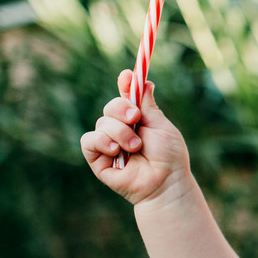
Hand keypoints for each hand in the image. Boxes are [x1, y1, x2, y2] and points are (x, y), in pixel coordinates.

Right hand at [80, 69, 191, 205]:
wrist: (166, 182)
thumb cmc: (169, 157)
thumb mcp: (161, 126)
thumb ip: (148, 105)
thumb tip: (144, 80)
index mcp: (137, 120)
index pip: (125, 97)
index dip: (125, 84)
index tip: (128, 75)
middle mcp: (120, 129)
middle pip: (110, 106)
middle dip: (122, 109)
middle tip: (135, 118)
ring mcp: (108, 144)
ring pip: (101, 123)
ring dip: (119, 132)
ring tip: (135, 147)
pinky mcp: (97, 159)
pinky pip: (89, 141)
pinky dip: (102, 142)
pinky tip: (117, 151)